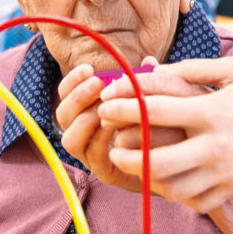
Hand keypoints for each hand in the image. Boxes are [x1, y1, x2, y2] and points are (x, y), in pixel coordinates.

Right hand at [56, 63, 144, 193]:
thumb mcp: (150, 98)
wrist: (170, 161)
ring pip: (69, 140)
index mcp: (85, 112)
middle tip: (98, 84)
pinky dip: (100, 140)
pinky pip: (93, 156)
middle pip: (62, 116)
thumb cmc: (155, 124)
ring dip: (84, 120)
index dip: (72, 81)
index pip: (65, 94)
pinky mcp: (105, 172)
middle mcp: (82, 134)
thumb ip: (146, 81)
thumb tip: (149, 61)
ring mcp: (90, 156)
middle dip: (78, 97)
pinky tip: (114, 125)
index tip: (89, 68)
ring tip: (105, 107)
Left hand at [97, 57, 232, 211]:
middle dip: (124, 156)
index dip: (122, 107)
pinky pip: (194, 201)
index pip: (153, 111)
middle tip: (112, 146)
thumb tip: (152, 71)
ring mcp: (225, 171)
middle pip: (154, 162)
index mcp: (211, 111)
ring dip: (146, 178)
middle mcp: (215, 145)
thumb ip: (189, 70)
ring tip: (136, 163)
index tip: (106, 103)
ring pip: (170, 188)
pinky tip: (168, 179)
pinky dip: (175, 193)